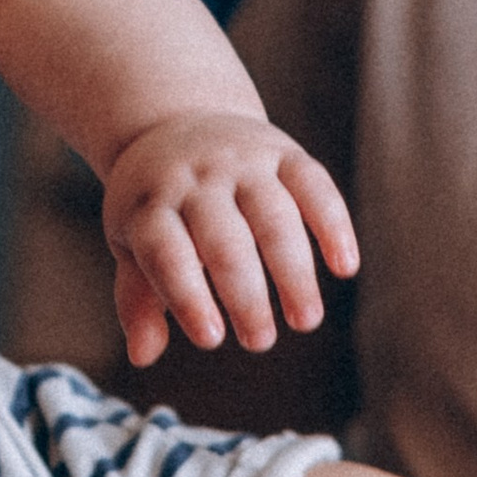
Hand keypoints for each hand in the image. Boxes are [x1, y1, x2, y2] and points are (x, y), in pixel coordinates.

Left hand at [101, 112, 358, 367]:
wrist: (179, 120)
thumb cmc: (155, 202)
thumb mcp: (132, 242)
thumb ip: (138, 299)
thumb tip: (141, 356)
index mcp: (151, 204)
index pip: (166, 252)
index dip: (188, 296)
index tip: (211, 340)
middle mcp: (197, 179)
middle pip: (224, 240)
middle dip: (245, 294)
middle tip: (260, 342)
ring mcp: (242, 161)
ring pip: (274, 216)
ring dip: (293, 271)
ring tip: (306, 320)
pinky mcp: (283, 151)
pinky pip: (313, 185)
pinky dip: (333, 224)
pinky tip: (345, 267)